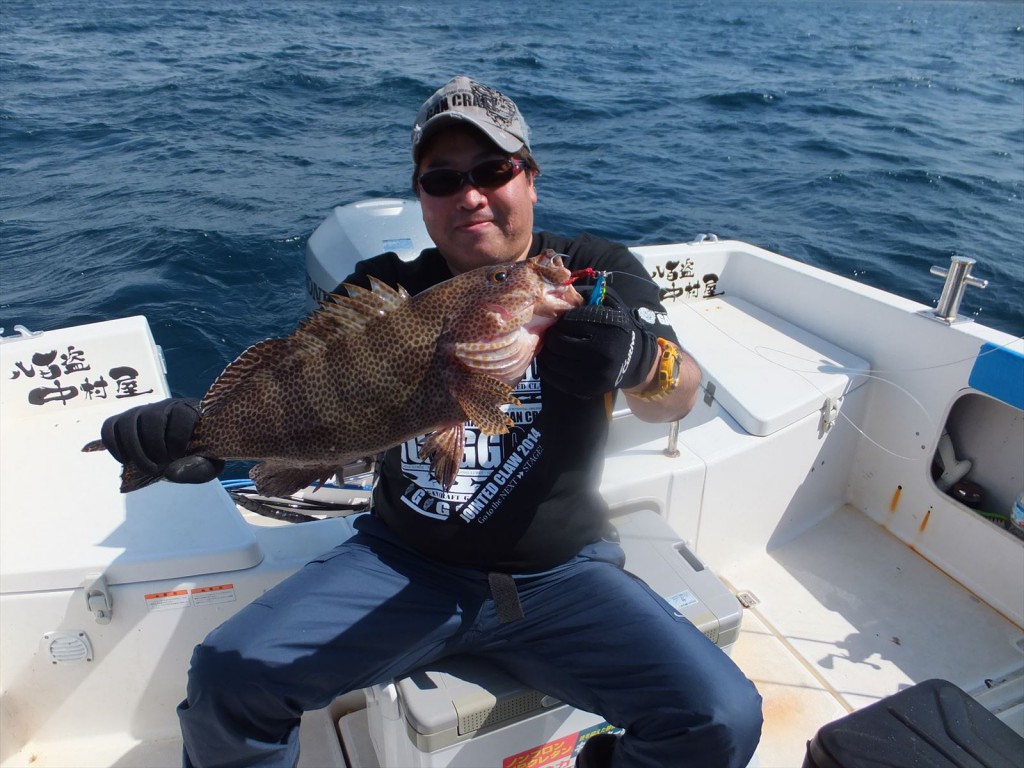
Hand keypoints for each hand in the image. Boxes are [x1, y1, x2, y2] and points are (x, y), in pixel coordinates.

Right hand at [100, 398, 223, 483]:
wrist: (183, 451)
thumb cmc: (199, 455)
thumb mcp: (209, 465)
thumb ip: (198, 469)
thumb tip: (170, 472)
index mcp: (191, 410)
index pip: (181, 415)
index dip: (177, 439)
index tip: (177, 456)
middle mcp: (165, 405)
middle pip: (151, 418)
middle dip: (154, 447)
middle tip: (159, 467)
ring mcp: (142, 411)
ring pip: (128, 421)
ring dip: (134, 449)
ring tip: (145, 468)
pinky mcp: (124, 421)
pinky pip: (109, 427)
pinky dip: (114, 446)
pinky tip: (126, 460)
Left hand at [539, 294, 657, 397]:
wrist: (636, 361)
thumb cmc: (619, 330)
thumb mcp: (611, 308)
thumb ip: (588, 299)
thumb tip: (560, 291)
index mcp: (607, 330)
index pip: (568, 322)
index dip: (560, 320)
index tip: (562, 320)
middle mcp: (601, 354)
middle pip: (557, 342)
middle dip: (551, 336)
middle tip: (552, 333)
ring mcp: (593, 375)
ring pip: (553, 362)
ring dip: (547, 352)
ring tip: (550, 347)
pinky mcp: (587, 390)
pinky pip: (556, 379)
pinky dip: (548, 369)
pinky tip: (550, 361)